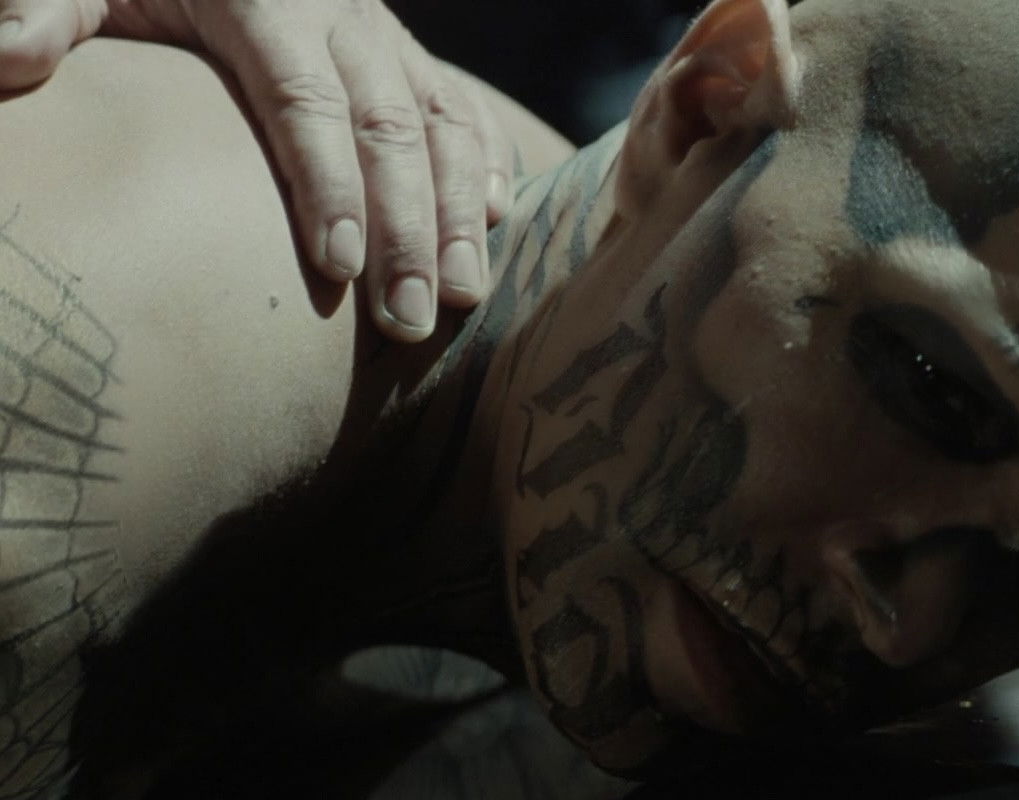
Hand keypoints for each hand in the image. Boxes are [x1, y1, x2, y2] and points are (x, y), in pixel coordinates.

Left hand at [0, 0, 513, 341]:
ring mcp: (387, 37)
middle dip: (410, 230)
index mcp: (270, 1)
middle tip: (413, 319)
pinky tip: (500, 220)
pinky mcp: (410, 53)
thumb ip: (47, 6)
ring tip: (465, 296)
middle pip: (391, 130)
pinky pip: (464, 106)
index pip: (308, 105)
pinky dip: (487, 162)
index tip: (341, 269)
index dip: (331, 187)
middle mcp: (345, 18)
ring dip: (460, 214)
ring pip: (443, 125)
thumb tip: (5, 55)